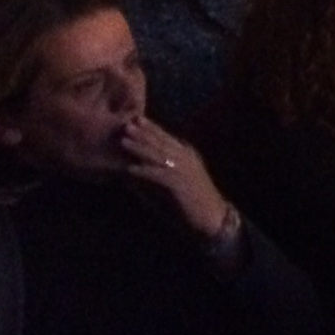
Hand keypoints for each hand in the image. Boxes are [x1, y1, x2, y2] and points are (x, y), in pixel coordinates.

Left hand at [118, 115, 231, 238]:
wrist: (211, 216)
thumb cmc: (192, 202)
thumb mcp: (177, 182)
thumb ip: (159, 173)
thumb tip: (138, 166)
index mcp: (188, 155)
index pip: (167, 138)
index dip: (152, 128)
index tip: (137, 118)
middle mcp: (186, 158)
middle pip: (161, 142)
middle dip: (143, 133)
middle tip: (128, 123)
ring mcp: (183, 170)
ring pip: (158, 155)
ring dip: (139, 147)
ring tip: (124, 140)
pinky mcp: (179, 184)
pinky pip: (157, 175)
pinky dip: (143, 171)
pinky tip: (130, 169)